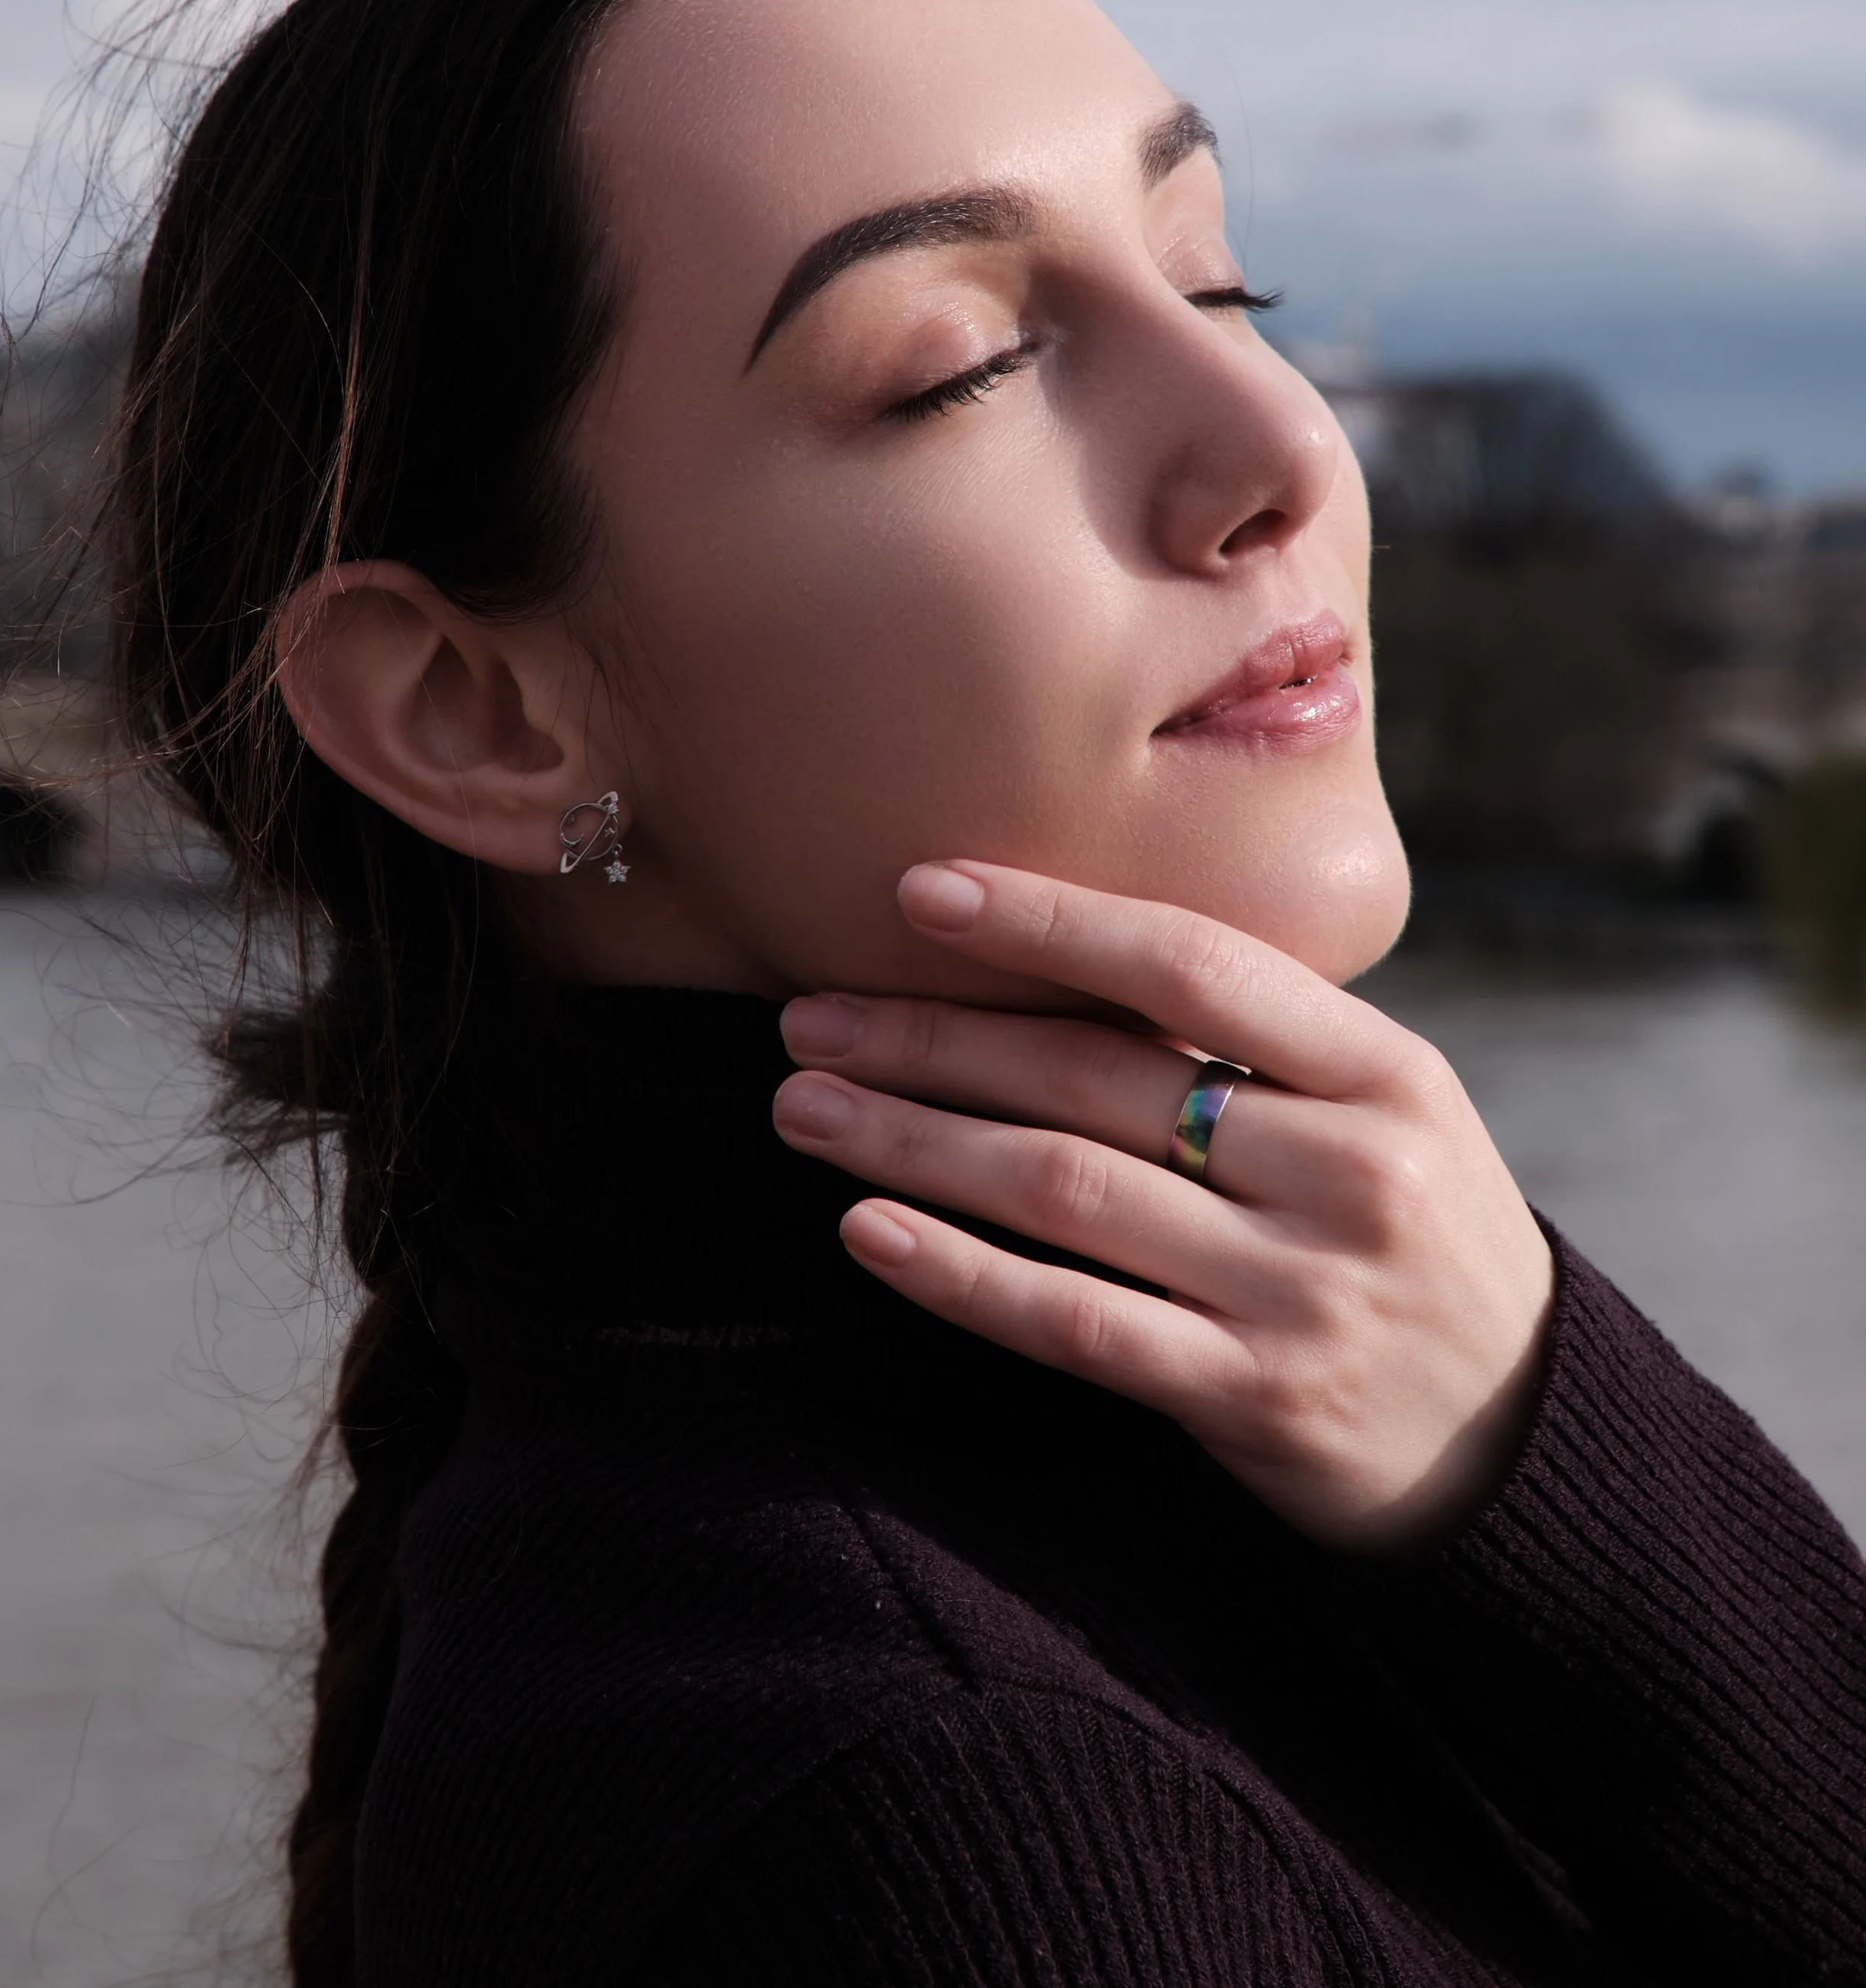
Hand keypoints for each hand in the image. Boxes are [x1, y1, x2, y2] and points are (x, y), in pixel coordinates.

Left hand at [774, 861, 1554, 1553]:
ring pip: (1067, 1192)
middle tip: (807, 1016)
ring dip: (916, 1144)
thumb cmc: (1413, 1238)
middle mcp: (1349, 1171)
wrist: (1527, 1443)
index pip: (1194, 964)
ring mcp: (1303, 1291)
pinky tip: (870, 1234)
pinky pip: (1078, 1324)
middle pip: (1100, 1078)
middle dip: (936, 1039)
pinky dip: (961, 1276)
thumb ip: (1256, 1047)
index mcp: (1385, 1073)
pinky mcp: (1257, 1402)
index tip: (920, 890)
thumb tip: (1052, 954)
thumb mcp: (1388, 1115)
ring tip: (805, 1108)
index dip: (1051, 920)